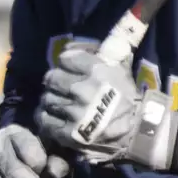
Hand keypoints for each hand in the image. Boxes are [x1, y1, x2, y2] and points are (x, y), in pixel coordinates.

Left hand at [35, 49, 174, 169]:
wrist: (133, 132)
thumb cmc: (125, 98)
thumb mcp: (120, 68)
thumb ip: (101, 52)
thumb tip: (72, 44)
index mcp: (97, 71)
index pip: (64, 59)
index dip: (65, 64)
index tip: (68, 70)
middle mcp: (83, 89)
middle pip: (52, 78)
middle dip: (56, 82)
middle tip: (61, 88)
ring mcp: (74, 112)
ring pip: (47, 98)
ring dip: (51, 100)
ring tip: (61, 103)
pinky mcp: (66, 132)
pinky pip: (44, 118)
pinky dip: (46, 116)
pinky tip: (55, 116)